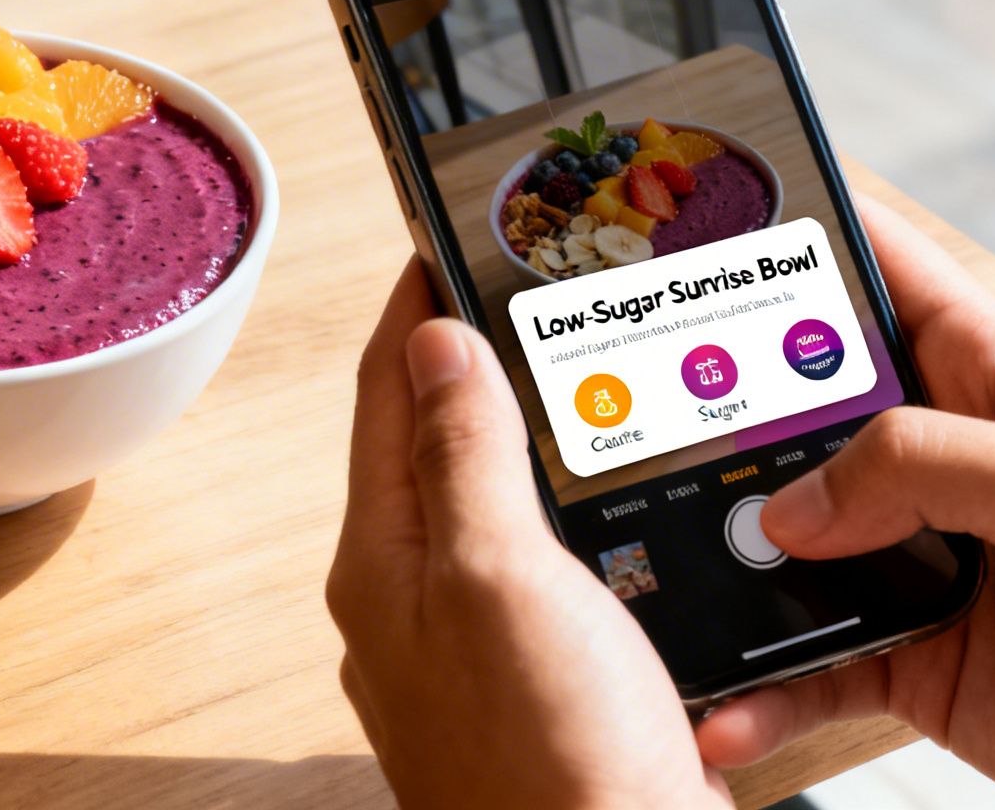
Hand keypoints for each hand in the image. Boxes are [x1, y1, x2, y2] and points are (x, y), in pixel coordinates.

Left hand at [328, 260, 728, 809]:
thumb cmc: (551, 756)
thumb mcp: (497, 575)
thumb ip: (460, 455)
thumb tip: (432, 342)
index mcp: (383, 565)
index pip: (386, 397)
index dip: (416, 308)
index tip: (444, 237)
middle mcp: (413, 603)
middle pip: (430, 445)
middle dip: (470, 361)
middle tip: (520, 288)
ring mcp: (473, 645)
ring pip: (487, 503)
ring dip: (521, 431)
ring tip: (569, 365)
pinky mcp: (536, 680)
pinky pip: (538, 565)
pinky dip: (566, 509)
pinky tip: (611, 492)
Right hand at [696, 199, 994, 807]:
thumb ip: (927, 467)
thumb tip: (796, 501)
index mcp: (990, 376)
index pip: (876, 271)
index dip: (793, 237)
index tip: (698, 229)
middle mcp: (940, 458)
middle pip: (796, 409)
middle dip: (715, 415)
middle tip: (633, 421)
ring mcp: (914, 556)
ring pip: (782, 537)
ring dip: (723, 560)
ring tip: (664, 573)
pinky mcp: (905, 652)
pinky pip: (806, 659)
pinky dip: (760, 683)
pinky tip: (729, 699)